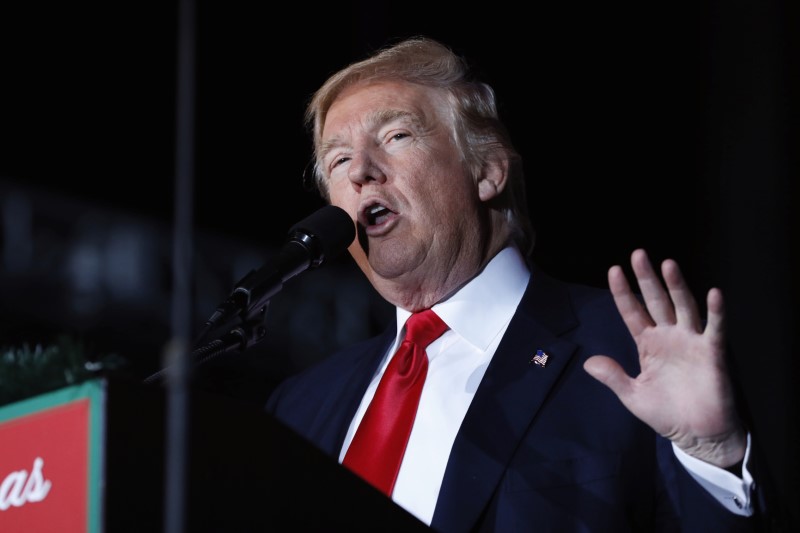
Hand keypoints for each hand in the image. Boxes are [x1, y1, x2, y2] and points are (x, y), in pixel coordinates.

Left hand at [583, 249, 745, 467]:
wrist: (697, 435)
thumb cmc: (667, 413)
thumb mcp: (633, 396)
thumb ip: (613, 377)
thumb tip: (589, 362)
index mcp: (649, 344)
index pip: (633, 312)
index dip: (623, 293)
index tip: (613, 271)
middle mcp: (669, 337)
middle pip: (656, 301)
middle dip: (647, 279)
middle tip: (638, 254)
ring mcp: (691, 342)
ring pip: (683, 307)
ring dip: (676, 286)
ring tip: (668, 264)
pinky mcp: (712, 353)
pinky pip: (715, 329)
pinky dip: (716, 312)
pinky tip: (713, 294)